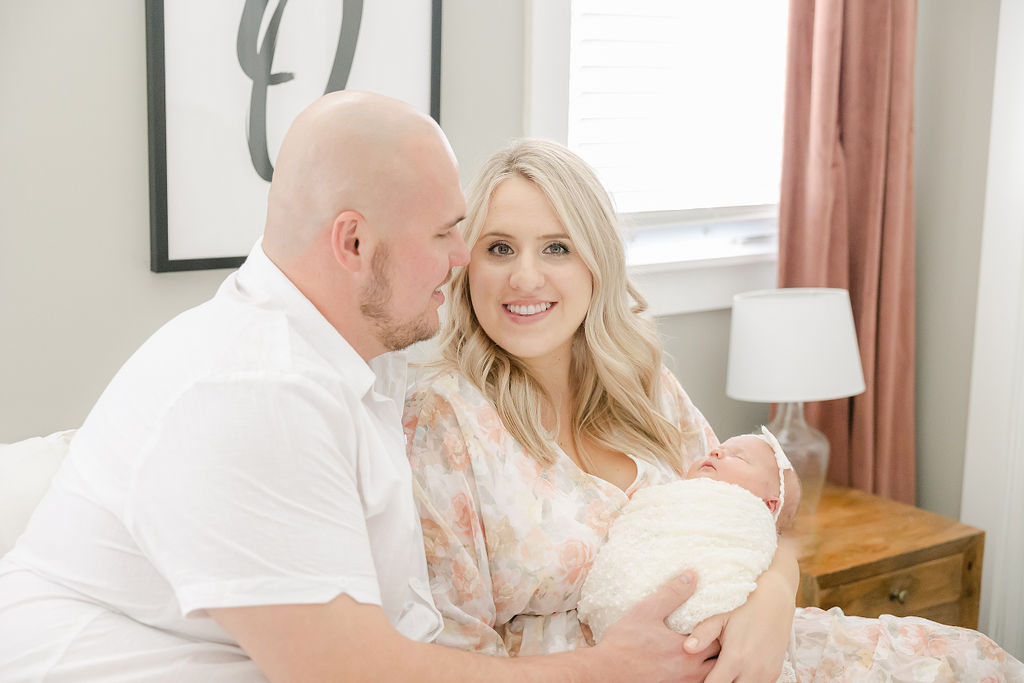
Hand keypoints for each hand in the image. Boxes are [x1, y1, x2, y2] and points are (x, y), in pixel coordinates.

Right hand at [590, 571, 719, 682]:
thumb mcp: (647, 611)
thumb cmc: (624, 642)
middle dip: (721, 650)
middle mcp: (691, 672)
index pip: (721, 640)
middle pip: (720, 662)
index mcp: (688, 649)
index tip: (719, 622)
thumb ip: (673, 594)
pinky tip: (689, 667)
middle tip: (719, 638)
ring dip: (711, 665)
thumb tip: (693, 575)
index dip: (721, 631)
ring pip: (710, 677)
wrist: (604, 672)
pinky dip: (698, 676)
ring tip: (708, 654)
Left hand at [683, 571, 794, 682]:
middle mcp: (753, 670)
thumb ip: (702, 634)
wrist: (774, 602)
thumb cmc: (743, 609)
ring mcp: (766, 674)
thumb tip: (687, 648)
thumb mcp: (719, 619)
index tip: (700, 675)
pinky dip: (746, 682)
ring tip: (725, 672)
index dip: (705, 682)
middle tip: (712, 673)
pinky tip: (738, 672)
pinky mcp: (774, 674)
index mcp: (735, 658)